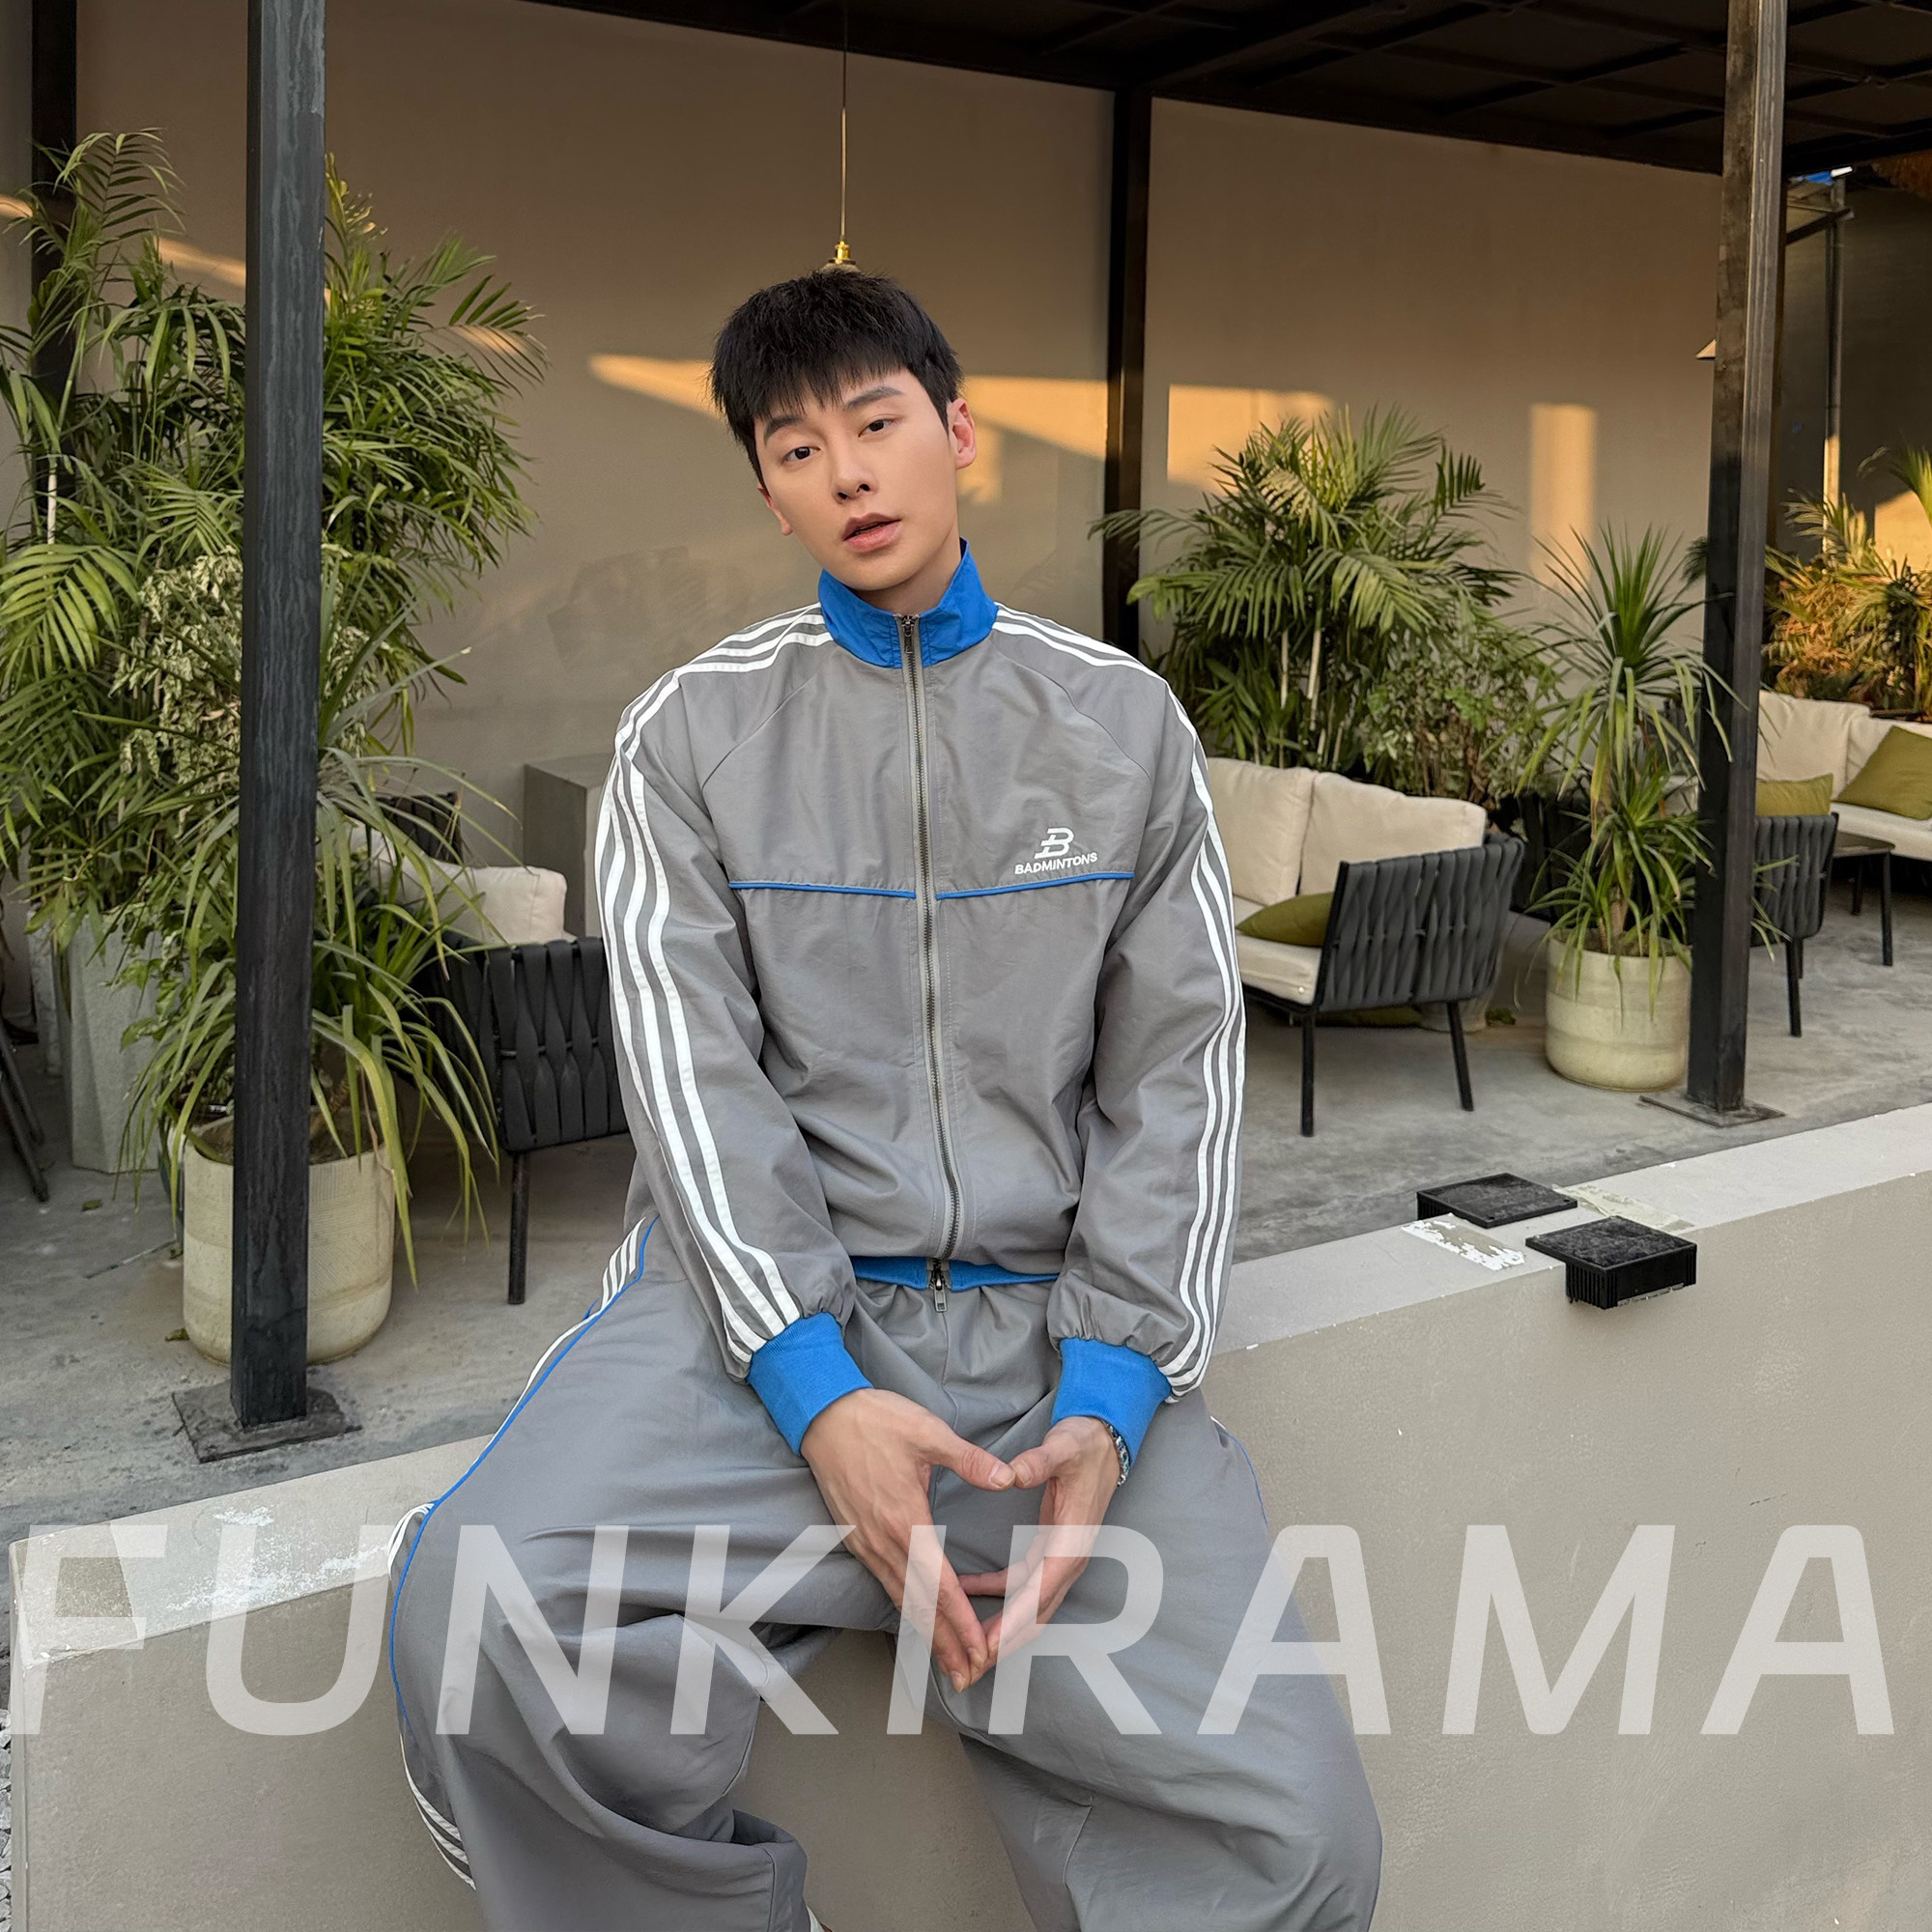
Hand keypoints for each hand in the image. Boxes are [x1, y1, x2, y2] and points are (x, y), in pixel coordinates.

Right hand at [801, 1387, 1014, 1693]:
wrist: (822, 1415)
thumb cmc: (875, 1420)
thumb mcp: (927, 1432)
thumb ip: (969, 1460)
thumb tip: (1007, 1477)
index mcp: (905, 1519)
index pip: (940, 1584)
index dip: (962, 1621)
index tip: (982, 1649)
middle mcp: (883, 1541)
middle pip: (919, 1605)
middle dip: (946, 1644)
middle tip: (969, 1675)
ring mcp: (865, 1543)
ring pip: (900, 1599)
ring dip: (925, 1633)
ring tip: (948, 1662)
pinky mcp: (856, 1538)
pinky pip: (885, 1584)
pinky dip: (905, 1609)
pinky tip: (918, 1618)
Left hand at [956, 1416, 1118, 1670]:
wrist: (1104, 1442)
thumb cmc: (1084, 1446)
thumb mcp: (1062, 1448)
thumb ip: (1038, 1462)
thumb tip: (1012, 1474)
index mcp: (1071, 1542)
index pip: (1040, 1592)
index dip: (1014, 1621)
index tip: (988, 1645)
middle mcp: (1068, 1559)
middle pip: (1035, 1614)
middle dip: (1004, 1642)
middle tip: (969, 1665)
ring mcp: (1060, 1558)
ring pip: (1027, 1606)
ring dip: (999, 1626)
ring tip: (965, 1644)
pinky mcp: (1050, 1550)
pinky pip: (1019, 1582)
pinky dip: (994, 1593)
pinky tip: (965, 1590)